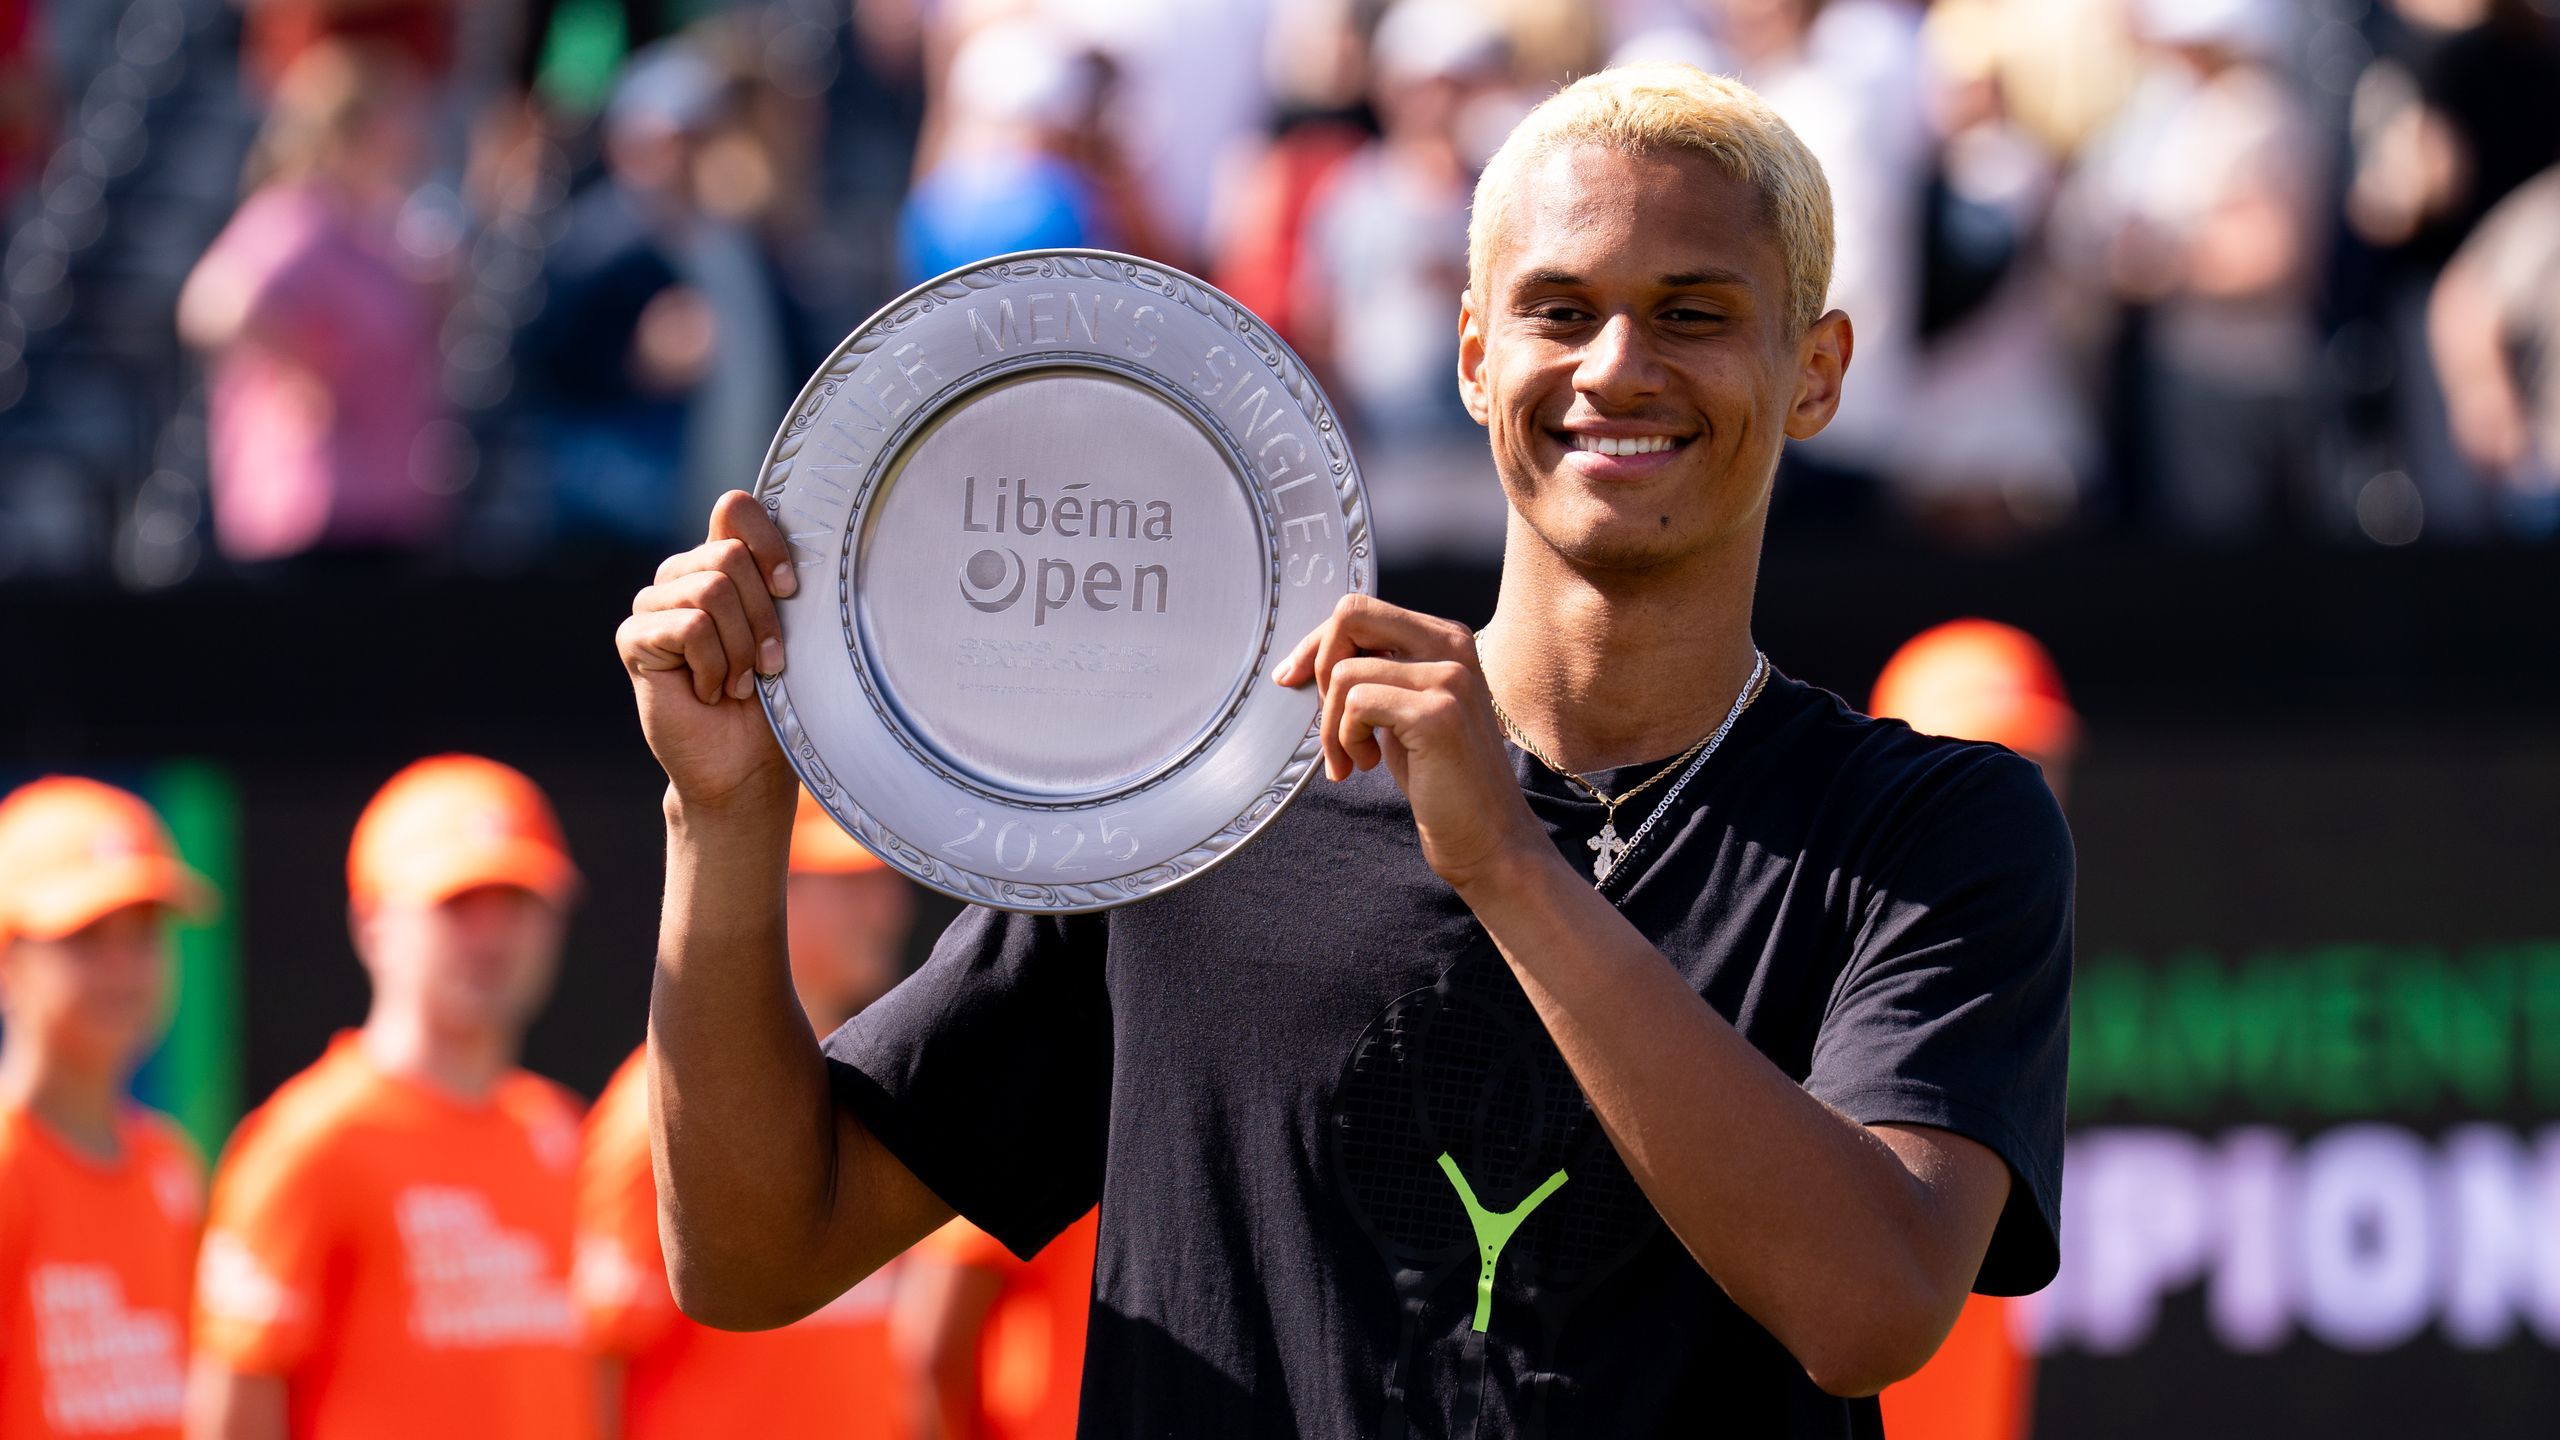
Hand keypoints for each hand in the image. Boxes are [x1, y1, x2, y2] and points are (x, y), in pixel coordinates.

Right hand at [617, 491, 798, 813]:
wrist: (745, 764)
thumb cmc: (777, 700)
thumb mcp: (792, 633)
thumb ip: (782, 585)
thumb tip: (801, 550)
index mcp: (722, 563)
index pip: (734, 508)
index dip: (767, 542)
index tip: (791, 590)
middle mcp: (684, 575)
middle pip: (729, 556)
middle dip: (763, 617)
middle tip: (767, 665)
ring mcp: (654, 604)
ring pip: (710, 591)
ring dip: (739, 648)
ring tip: (740, 682)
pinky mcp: (633, 637)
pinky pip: (690, 627)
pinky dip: (714, 666)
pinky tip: (711, 692)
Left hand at [1272, 595, 1545, 890]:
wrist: (1487, 836)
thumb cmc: (1440, 778)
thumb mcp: (1402, 712)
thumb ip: (1375, 673)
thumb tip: (1306, 658)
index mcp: (1446, 638)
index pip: (1360, 610)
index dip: (1317, 643)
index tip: (1294, 679)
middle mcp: (1453, 645)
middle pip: (1350, 615)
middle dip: (1318, 667)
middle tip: (1329, 723)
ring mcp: (1449, 677)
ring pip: (1344, 671)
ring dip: (1333, 726)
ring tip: (1356, 760)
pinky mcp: (1437, 713)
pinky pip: (1356, 703)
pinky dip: (1346, 739)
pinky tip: (1367, 766)